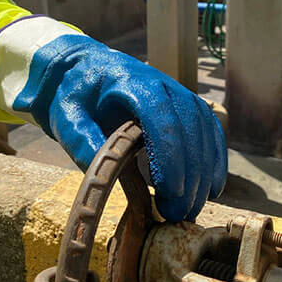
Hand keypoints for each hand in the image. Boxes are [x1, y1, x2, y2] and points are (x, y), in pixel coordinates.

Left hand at [0, 20, 226, 221]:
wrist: (81, 68)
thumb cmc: (73, 94)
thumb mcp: (66, 117)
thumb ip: (82, 142)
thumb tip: (104, 175)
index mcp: (130, 83)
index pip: (161, 118)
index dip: (170, 156)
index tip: (169, 192)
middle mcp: (162, 83)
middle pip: (189, 128)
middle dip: (189, 174)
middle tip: (177, 212)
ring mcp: (177, 91)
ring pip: (204, 130)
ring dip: (204, 171)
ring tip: (190, 208)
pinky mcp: (184, 103)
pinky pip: (209, 129)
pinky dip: (214, 158)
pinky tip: (211, 188)